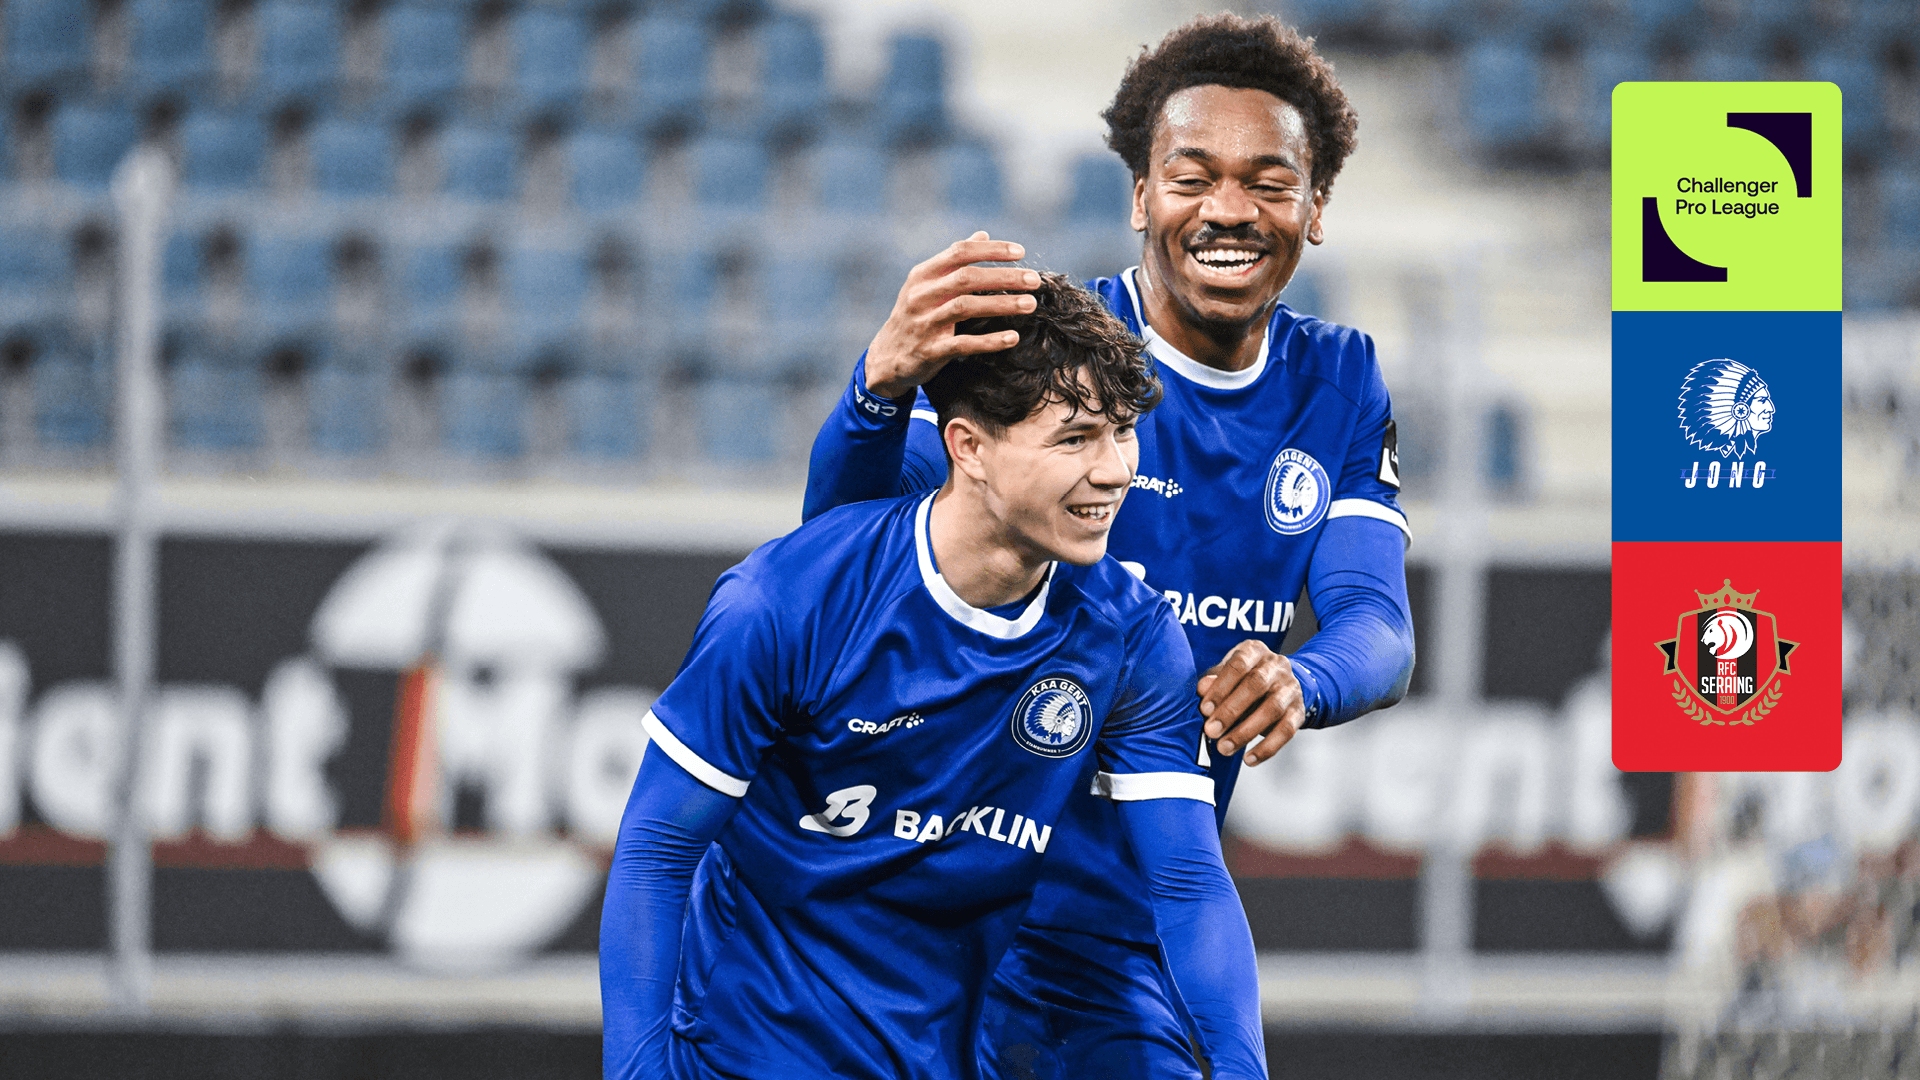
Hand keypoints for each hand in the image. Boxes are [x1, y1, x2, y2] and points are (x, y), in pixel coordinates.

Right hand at [864, 232, 1041, 398]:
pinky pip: (963, 344)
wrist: (888, 357)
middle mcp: (921, 295)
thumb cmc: (916, 315)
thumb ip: (954, 261)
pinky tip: (1013, 337)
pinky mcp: (930, 351)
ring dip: (1002, 304)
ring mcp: (924, 323)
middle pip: (967, 278)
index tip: (1021, 252)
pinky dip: (990, 341)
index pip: (959, 252)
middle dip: (1004, 276)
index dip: (991, 250)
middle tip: (1035, 280)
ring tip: (1030, 304)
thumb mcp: (927, 285)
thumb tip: (982, 234)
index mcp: (923, 275)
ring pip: (966, 308)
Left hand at [1197, 640, 1303, 765]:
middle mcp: (1277, 665)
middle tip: (1211, 731)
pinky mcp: (1299, 711)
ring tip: (1224, 748)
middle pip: (1257, 685)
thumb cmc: (1241, 679)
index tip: (1204, 709)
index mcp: (1255, 650)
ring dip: (1246, 731)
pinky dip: (1267, 747)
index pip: (1239, 664)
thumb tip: (1202, 688)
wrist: (1279, 685)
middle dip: (1231, 710)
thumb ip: (1214, 680)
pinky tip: (1249, 759)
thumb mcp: (1226, 674)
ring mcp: (1291, 688)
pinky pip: (1287, 731)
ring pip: (1272, 709)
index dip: (1221, 687)